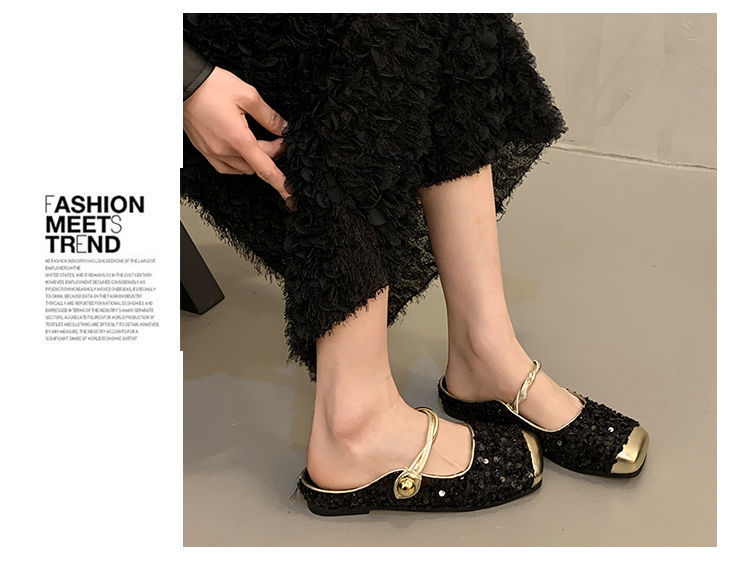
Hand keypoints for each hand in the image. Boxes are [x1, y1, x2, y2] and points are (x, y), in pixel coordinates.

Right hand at [183, 66, 293, 208]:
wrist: (183, 83)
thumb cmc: (212, 86)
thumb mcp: (248, 95)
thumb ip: (269, 116)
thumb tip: (283, 129)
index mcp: (238, 139)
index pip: (266, 169)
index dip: (281, 184)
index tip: (292, 197)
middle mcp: (224, 151)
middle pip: (257, 164)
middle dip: (272, 153)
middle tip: (278, 136)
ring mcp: (213, 153)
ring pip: (243, 168)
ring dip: (255, 158)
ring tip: (258, 139)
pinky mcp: (204, 151)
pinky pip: (227, 168)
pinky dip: (240, 163)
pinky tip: (242, 151)